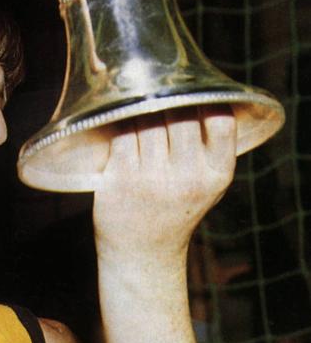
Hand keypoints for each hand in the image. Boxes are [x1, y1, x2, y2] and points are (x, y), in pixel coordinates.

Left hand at [93, 108, 236, 265]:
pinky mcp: (121, 177)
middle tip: (160, 97)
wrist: (144, 251)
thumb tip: (198, 92)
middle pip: (179, 114)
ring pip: (147, 119)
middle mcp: (187, 177)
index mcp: (216, 175)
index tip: (195, 94)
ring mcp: (152, 178)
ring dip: (142, 109)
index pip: (221, 123)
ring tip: (142, 110)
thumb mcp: (207, 184)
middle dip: (168, 100)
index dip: (207, 100)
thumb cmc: (177, 207)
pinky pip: (123, 133)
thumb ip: (210, 148)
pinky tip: (123, 123)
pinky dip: (122, 123)